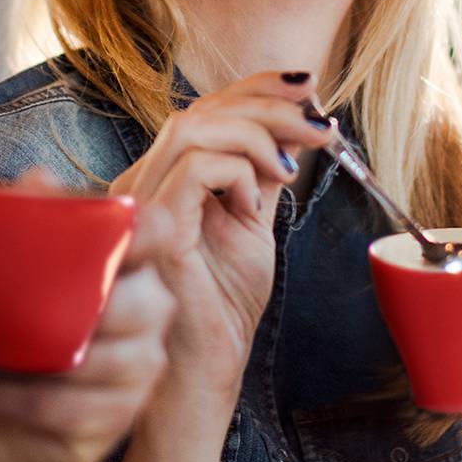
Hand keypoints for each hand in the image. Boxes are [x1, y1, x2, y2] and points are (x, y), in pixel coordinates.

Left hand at [0, 197, 178, 461]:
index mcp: (132, 262)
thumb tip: (38, 178)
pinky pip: (60, 409)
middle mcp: (151, 312)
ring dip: (4, 359)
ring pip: (85, 362)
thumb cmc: (3, 320)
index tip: (102, 229)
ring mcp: (140, 370)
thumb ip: (20, 220)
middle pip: (129, 304)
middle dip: (48, 307)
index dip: (143, 229)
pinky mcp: (116, 420)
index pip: (159, 232)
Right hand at [108, 70, 328, 401]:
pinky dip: (238, 174)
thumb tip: (293, 131)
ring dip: (257, 134)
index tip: (309, 88)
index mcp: (164, 179)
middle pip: (200, 110)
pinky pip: (193, 168)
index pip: (203, 109)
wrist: (202, 375)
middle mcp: (142, 183)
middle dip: (269, 106)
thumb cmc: (220, 311)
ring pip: (192, 127)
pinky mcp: (152, 228)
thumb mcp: (252, 228)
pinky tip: (256, 206)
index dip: (255, 87)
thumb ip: (260, 178)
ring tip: (293, 167)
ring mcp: (140, 204)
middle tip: (321, 128)